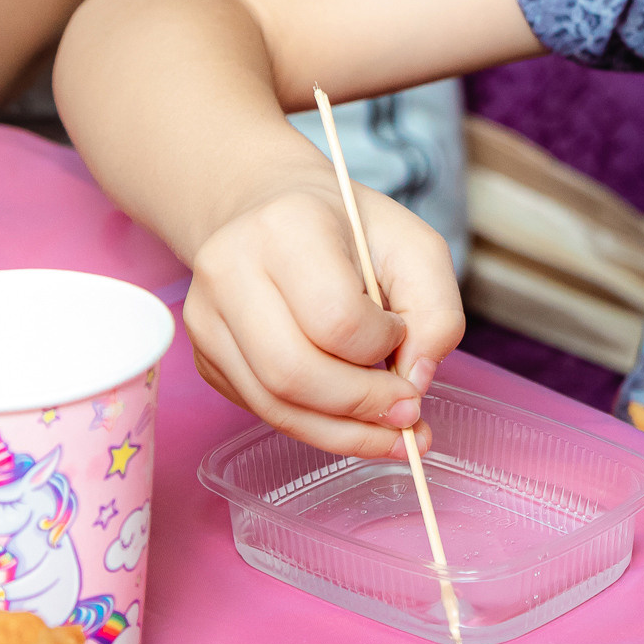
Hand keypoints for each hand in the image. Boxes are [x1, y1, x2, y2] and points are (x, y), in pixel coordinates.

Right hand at [184, 177, 465, 459]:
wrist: (275, 212)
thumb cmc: (351, 231)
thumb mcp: (416, 249)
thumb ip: (437, 313)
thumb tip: (416, 382)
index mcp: (286, 228)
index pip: (335, 318)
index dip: (381, 343)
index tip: (401, 335)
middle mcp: (230, 270)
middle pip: (294, 372)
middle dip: (362, 406)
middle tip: (408, 412)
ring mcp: (206, 317)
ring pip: (274, 404)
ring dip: (342, 432)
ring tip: (390, 431)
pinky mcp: (206, 356)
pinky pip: (262, 410)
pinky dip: (316, 427)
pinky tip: (351, 420)